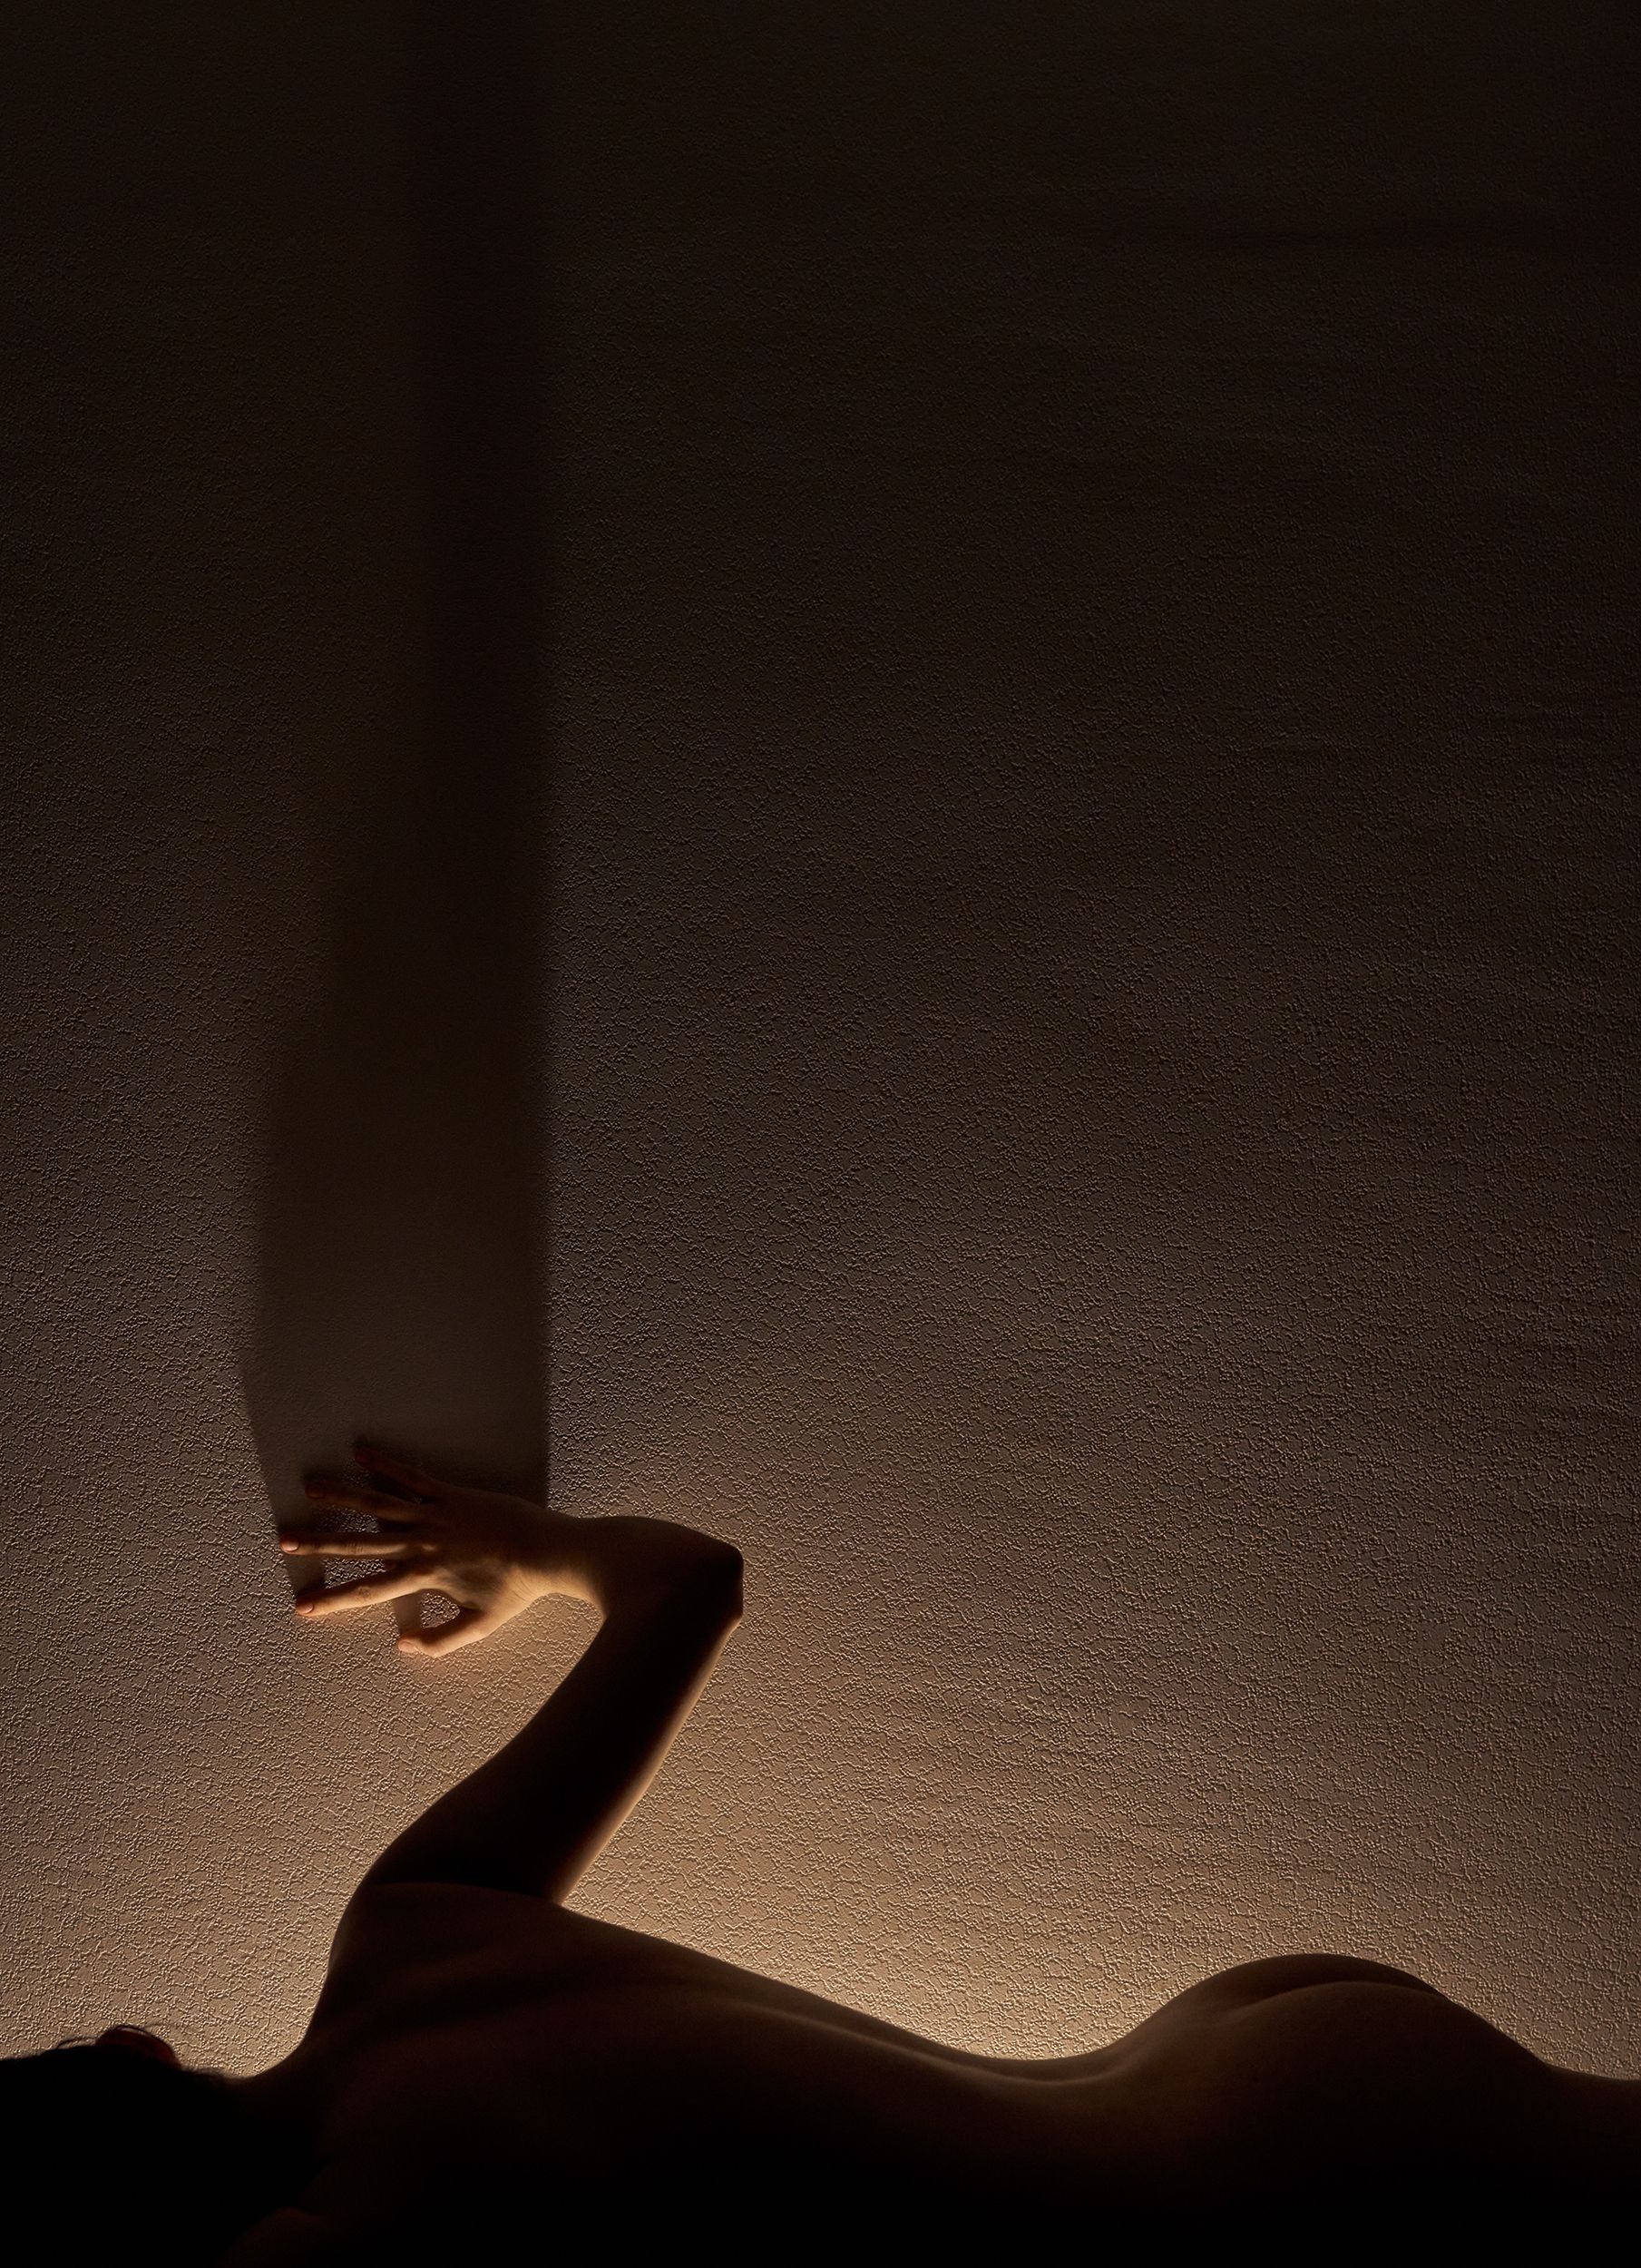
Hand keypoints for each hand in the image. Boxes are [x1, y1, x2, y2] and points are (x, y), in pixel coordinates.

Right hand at [280, 1441, 562, 1657]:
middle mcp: (423, 1542)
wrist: (550, 1551)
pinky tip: (360, 1452)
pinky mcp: (452, 1493)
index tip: (303, 1605)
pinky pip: (412, 1475)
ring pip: (378, 1502)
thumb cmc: (517, 1591)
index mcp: (425, 1576)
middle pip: (360, 1541)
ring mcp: (436, 1514)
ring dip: (341, 1496)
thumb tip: (402, 1646)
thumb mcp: (479, 1625)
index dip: (333, 1599)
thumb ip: (440, 1640)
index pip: (369, 1591)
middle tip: (284, 1539)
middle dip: (319, 1542)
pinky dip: (385, 1463)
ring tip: (309, 1488)